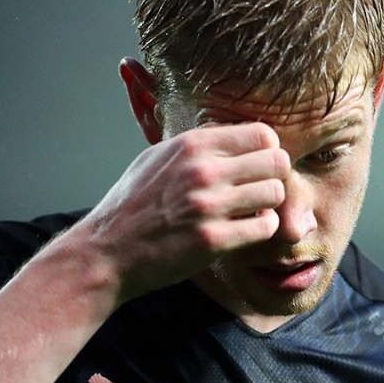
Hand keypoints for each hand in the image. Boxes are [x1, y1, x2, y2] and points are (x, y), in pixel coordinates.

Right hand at [66, 122, 289, 302]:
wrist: (106, 251)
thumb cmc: (132, 205)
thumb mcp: (157, 158)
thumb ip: (196, 144)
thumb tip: (233, 131)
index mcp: (191, 144)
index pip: (262, 133)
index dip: (267, 150)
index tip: (255, 165)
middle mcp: (203, 170)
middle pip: (277, 161)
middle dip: (274, 176)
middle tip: (259, 190)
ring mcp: (209, 206)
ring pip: (276, 193)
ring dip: (268, 205)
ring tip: (250, 211)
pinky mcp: (214, 240)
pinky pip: (265, 227)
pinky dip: (260, 231)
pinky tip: (243, 231)